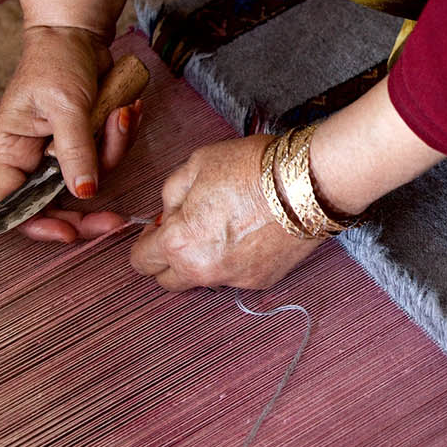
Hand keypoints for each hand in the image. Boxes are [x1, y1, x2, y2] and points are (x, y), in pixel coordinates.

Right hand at [0, 25, 140, 241]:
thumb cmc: (57, 61)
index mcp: (12, 150)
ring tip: (120, 111)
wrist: (78, 33)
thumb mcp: (66, 106)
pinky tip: (125, 108)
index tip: (69, 234)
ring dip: (113, 149)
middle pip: (59, 202)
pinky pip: (109, 156)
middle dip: (90, 209)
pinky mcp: (88, 141)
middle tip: (116, 220)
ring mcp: (63, 150)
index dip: (38, 224)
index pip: (14, 204)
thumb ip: (74, 151)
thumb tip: (83, 193)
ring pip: (94, 176)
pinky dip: (121, 135)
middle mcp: (34, 156)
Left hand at [130, 135, 325, 290]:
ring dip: (205, 259)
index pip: (140, 261)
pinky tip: (251, 233)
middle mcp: (203, 270)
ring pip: (205, 278)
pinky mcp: (262, 281)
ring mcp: (235, 279)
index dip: (146, 241)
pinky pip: (236, 275)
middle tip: (187, 230)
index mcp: (178, 243)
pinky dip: (236, 259)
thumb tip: (169, 211)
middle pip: (169, 281)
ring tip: (227, 226)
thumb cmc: (252, 169)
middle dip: (170, 258)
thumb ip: (171, 193)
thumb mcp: (196, 165)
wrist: (306, 184)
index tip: (158, 228)